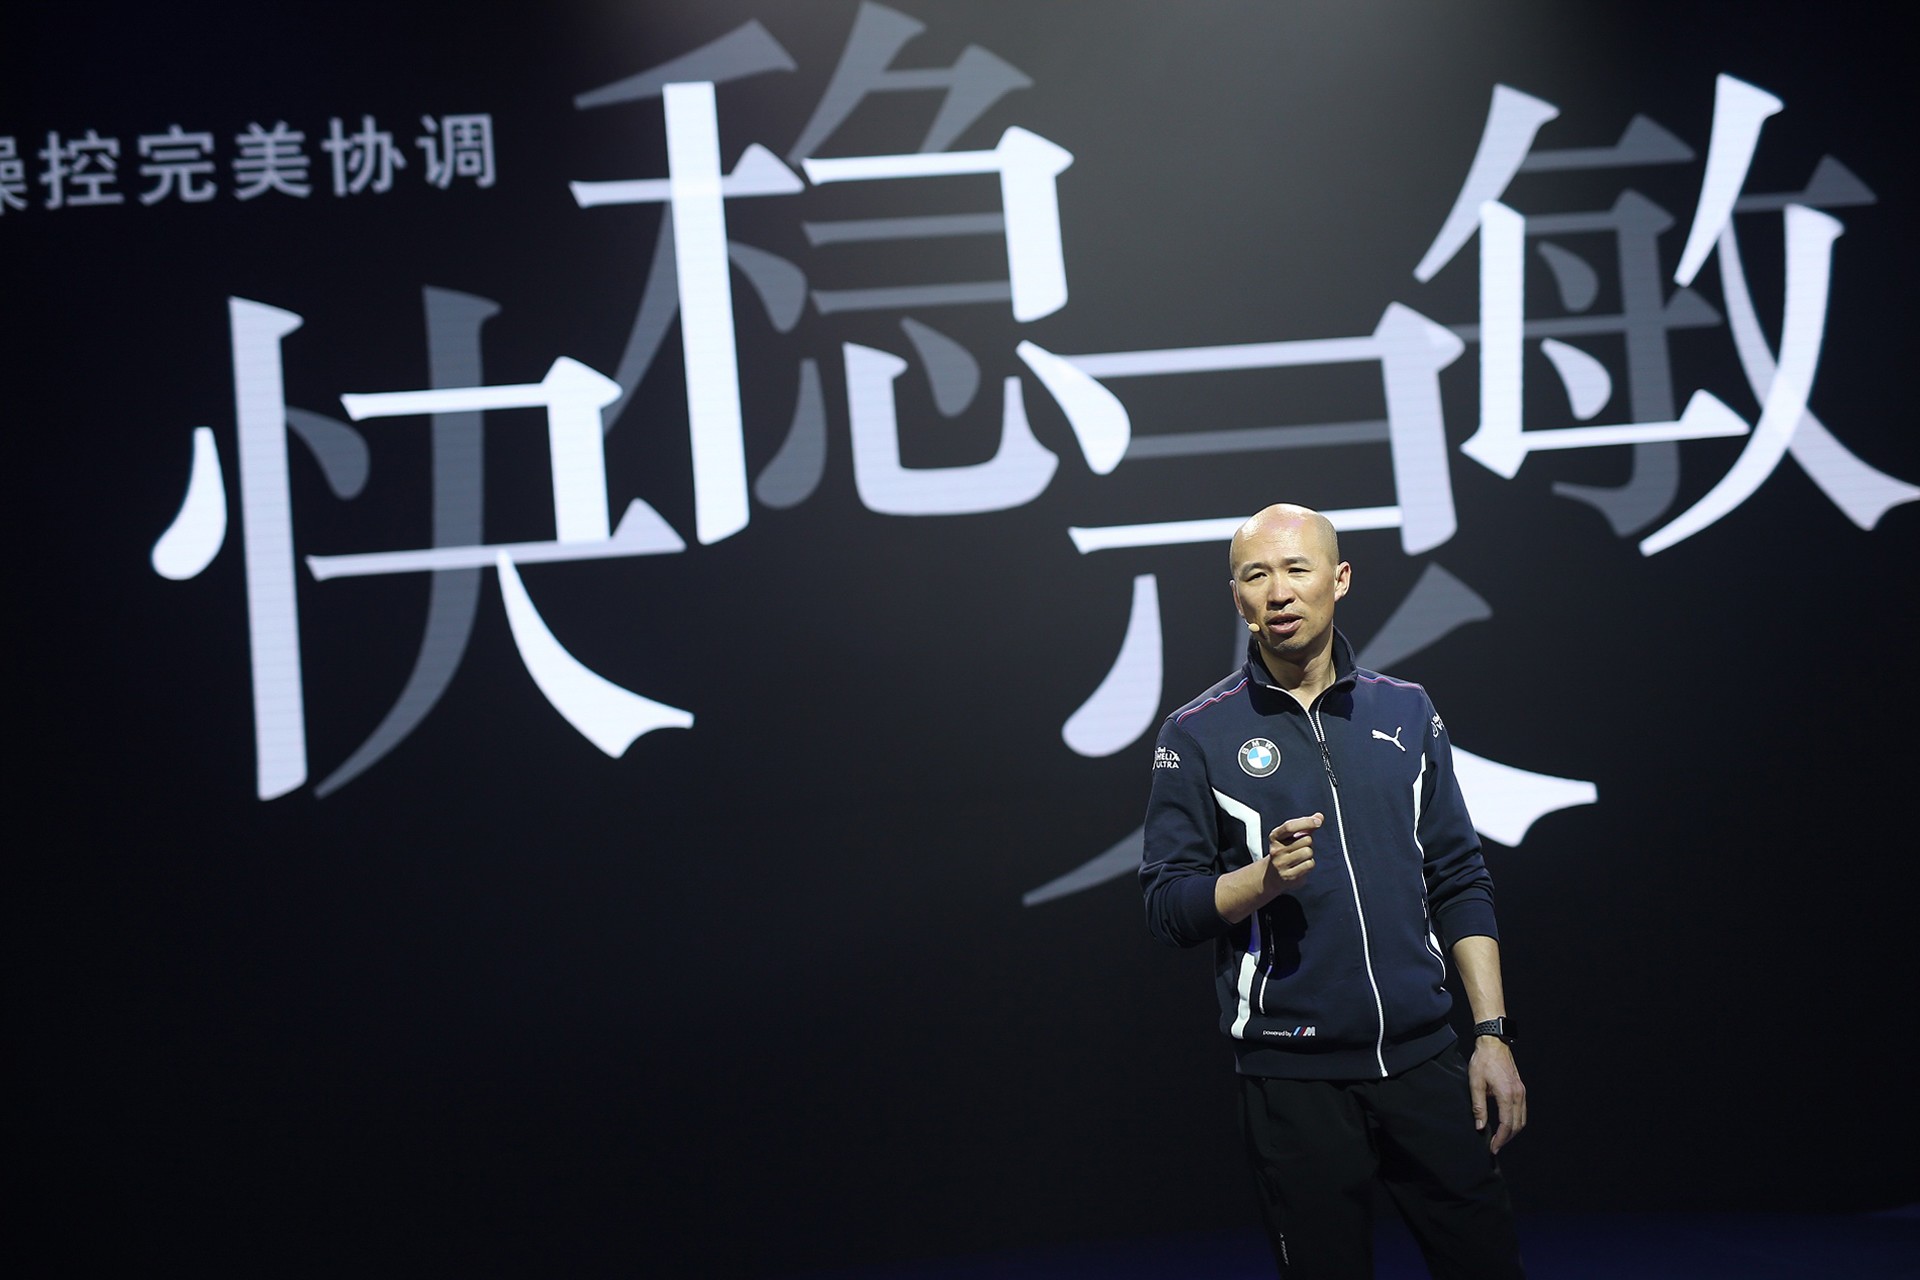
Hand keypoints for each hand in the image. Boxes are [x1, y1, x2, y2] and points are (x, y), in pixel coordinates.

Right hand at [1264, 813, 1321, 893]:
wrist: (1273, 876)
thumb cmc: (1286, 852)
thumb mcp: (1291, 837)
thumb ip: (1306, 826)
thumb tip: (1320, 816)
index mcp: (1274, 837)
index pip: (1290, 826)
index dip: (1306, 822)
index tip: (1318, 822)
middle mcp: (1276, 850)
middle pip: (1306, 840)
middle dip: (1308, 843)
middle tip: (1300, 848)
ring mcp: (1281, 864)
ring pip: (1308, 852)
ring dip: (1309, 854)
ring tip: (1300, 857)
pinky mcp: (1289, 875)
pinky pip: (1309, 864)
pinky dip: (1309, 864)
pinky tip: (1301, 866)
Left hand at [1469, 1037, 1526, 1154]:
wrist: (1493, 1044)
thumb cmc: (1483, 1061)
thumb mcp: (1475, 1084)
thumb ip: (1478, 1107)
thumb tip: (1480, 1126)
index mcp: (1507, 1094)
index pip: (1507, 1124)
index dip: (1500, 1139)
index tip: (1493, 1148)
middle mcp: (1518, 1095)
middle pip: (1517, 1125)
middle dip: (1507, 1139)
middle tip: (1495, 1146)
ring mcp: (1521, 1092)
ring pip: (1522, 1119)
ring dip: (1512, 1131)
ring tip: (1500, 1139)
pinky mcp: (1521, 1089)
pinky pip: (1522, 1111)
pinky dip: (1515, 1121)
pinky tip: (1506, 1124)